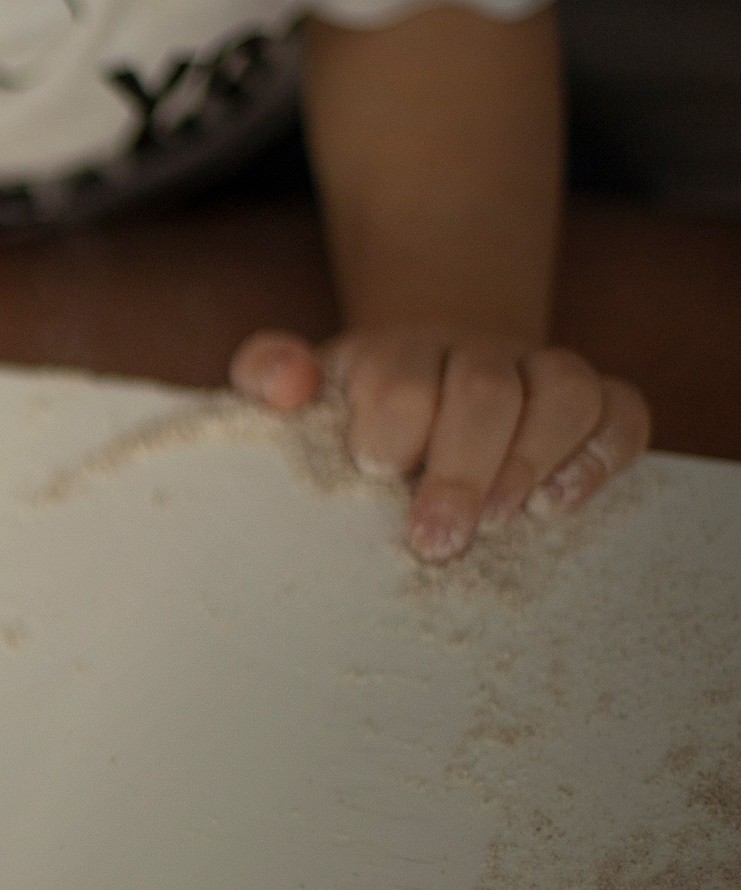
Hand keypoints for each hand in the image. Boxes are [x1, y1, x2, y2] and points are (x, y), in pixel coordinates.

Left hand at [231, 327, 649, 559]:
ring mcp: (537, 372)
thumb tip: (288, 384)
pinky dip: (600, 456)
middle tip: (434, 536)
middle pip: (486, 391)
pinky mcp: (591, 402)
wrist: (424, 376)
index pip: (399, 376)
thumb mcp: (298, 392)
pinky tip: (557, 502)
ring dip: (532, 460)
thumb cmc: (352, 409)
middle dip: (460, 470)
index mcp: (395, 352)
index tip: (374, 471)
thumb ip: (267, 373)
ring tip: (499, 521)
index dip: (391, 427)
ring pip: (566, 390)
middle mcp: (473, 353)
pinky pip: (622, 412)